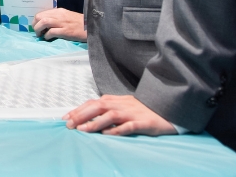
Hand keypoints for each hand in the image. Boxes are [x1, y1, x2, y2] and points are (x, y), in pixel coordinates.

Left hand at [32, 8, 85, 41]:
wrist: (92, 27)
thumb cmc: (80, 23)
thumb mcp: (67, 17)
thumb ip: (57, 18)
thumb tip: (45, 24)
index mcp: (59, 11)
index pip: (42, 13)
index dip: (36, 21)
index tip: (36, 26)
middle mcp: (59, 15)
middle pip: (40, 16)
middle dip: (35, 25)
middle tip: (37, 32)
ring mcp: (62, 22)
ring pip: (44, 22)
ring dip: (39, 29)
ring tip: (40, 35)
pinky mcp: (66, 31)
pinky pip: (52, 32)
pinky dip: (47, 36)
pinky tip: (48, 39)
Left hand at [63, 95, 177, 135]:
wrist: (169, 109)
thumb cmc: (144, 109)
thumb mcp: (124, 105)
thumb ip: (109, 107)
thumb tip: (90, 114)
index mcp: (116, 100)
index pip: (93, 103)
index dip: (78, 109)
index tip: (65, 117)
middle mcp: (122, 105)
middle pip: (98, 107)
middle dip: (81, 115)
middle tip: (68, 124)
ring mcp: (132, 113)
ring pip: (110, 115)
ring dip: (95, 122)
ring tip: (82, 130)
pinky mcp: (144, 123)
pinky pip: (129, 126)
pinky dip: (117, 129)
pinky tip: (107, 134)